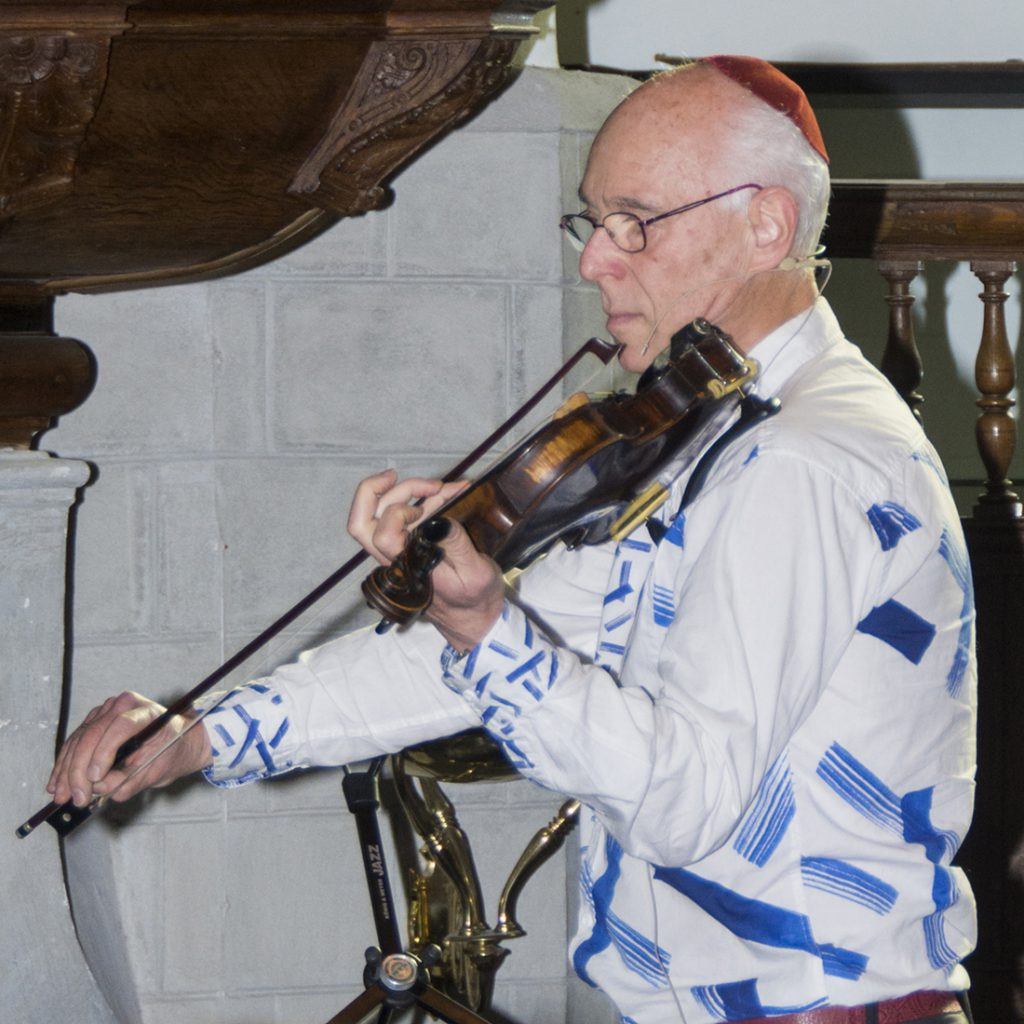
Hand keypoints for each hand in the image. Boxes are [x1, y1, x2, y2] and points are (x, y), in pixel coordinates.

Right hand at [47, 691, 211, 807]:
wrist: (174, 741)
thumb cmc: (170, 752)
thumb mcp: (159, 770)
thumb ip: (132, 779)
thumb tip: (100, 787)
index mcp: (146, 712)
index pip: (121, 726)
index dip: (104, 752)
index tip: (95, 777)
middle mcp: (123, 705)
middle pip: (93, 733)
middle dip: (80, 769)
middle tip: (77, 797)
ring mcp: (105, 711)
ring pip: (78, 740)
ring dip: (67, 771)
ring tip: (62, 796)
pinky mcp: (92, 722)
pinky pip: (73, 744)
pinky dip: (64, 766)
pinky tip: (56, 784)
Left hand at [348, 469, 505, 649]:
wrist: (474, 619)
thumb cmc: (474, 600)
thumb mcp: (474, 573)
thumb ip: (456, 545)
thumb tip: (440, 519)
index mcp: (407, 567)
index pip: (380, 534)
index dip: (397, 512)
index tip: (424, 508)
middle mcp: (395, 557)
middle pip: (363, 520)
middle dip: (382, 490)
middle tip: (420, 481)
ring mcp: (400, 550)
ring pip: (378, 514)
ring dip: (406, 491)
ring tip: (443, 486)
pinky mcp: (410, 545)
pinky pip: (404, 516)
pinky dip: (422, 498)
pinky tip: (448, 491)